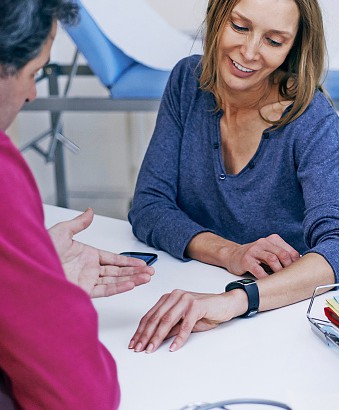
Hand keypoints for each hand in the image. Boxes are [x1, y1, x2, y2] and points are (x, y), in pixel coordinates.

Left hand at [48, 208, 153, 296]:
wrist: (31, 265)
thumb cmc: (41, 249)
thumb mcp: (62, 231)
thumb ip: (79, 223)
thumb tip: (90, 212)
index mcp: (87, 255)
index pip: (113, 259)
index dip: (128, 261)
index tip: (142, 263)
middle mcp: (89, 269)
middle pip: (118, 271)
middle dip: (135, 272)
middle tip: (150, 272)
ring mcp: (87, 281)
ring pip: (115, 281)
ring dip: (132, 279)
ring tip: (146, 278)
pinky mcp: (83, 291)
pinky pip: (105, 290)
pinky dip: (119, 287)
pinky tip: (131, 283)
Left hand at [129, 289, 244, 352]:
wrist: (225, 304)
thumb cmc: (204, 312)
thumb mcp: (183, 321)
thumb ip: (169, 328)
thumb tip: (153, 339)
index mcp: (169, 298)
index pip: (150, 315)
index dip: (141, 330)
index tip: (134, 343)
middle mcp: (175, 296)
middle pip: (156, 318)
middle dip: (145, 335)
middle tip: (138, 348)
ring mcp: (185, 299)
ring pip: (167, 320)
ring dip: (157, 337)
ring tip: (151, 349)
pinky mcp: (196, 305)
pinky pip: (185, 324)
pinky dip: (179, 337)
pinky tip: (173, 347)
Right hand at [226, 234, 299, 278]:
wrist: (232, 255)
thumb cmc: (255, 256)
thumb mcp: (269, 251)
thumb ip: (282, 256)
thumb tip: (300, 268)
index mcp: (273, 239)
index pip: (290, 251)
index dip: (296, 264)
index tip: (298, 273)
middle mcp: (264, 242)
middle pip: (283, 254)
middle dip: (289, 268)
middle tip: (290, 278)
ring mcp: (254, 250)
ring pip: (272, 259)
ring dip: (278, 271)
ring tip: (280, 279)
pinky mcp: (246, 260)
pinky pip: (258, 270)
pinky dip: (265, 277)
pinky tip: (268, 281)